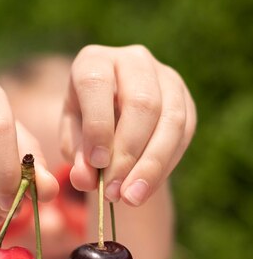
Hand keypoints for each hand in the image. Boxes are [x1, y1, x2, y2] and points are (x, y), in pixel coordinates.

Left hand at [60, 44, 196, 204]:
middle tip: (113, 192)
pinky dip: (164, 166)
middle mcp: (133, 60)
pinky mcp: (185, 99)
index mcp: (94, 61)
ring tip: (131, 198)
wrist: (115, 122)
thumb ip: (77, 158)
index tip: (97, 164)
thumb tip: (86, 179)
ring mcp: (165, 77)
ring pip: (170, 120)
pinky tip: (146, 188)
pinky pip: (184, 134)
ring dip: (150, 165)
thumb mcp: (72, 142)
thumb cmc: (86, 129)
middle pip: (141, 104)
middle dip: (127, 154)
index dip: (98, 126)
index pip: (97, 85)